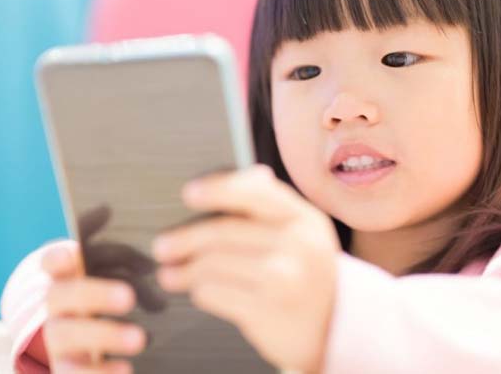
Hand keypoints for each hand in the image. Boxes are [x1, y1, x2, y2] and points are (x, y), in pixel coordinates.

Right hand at [42, 239, 145, 371]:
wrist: (66, 351)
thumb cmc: (85, 300)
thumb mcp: (94, 270)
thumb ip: (99, 243)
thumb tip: (105, 208)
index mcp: (60, 279)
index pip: (51, 262)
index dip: (56, 258)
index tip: (69, 255)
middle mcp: (51, 307)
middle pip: (62, 296)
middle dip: (94, 294)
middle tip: (128, 297)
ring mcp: (52, 340)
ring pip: (66, 335)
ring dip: (103, 334)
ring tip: (141, 338)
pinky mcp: (60, 369)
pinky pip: (73, 373)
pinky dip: (100, 373)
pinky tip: (126, 370)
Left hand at [150, 164, 339, 371]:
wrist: (337, 325)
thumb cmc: (309, 272)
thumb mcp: (304, 231)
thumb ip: (273, 202)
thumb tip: (247, 174)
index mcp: (304, 218)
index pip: (255, 193)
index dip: (217, 190)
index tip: (188, 193)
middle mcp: (297, 245)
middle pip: (224, 232)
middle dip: (185, 239)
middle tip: (163, 246)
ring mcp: (283, 280)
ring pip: (213, 265)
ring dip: (184, 270)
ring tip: (170, 273)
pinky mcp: (266, 313)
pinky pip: (215, 294)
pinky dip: (200, 292)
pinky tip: (197, 291)